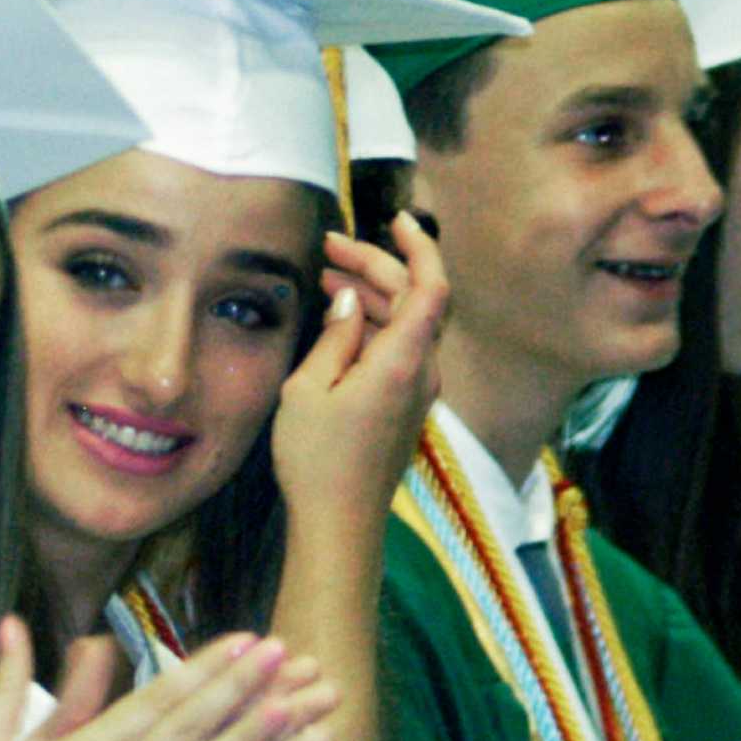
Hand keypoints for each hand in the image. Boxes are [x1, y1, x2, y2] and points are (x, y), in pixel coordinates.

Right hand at [276, 212, 447, 524]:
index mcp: (402, 361)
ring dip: (375, 293)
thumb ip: (335, 335)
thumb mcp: (308, 389)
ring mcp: (419, 390)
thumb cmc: (318, 460)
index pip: (432, 285)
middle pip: (417, 298)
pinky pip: (402, 347)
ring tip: (329, 277)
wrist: (340, 522)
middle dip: (377, 264)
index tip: (396, 218)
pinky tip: (343, 319)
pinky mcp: (408, 404)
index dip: (420, 245)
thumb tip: (350, 298)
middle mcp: (423, 371)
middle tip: (330, 248)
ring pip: (409, 322)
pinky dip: (376, 322)